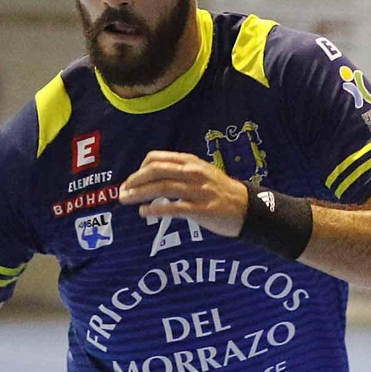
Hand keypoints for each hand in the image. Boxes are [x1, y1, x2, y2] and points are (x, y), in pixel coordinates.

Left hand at [118, 150, 249, 237]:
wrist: (248, 208)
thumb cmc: (221, 191)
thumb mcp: (201, 173)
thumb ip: (179, 172)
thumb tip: (152, 178)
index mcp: (191, 162)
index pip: (157, 158)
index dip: (140, 169)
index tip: (132, 180)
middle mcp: (193, 173)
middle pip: (156, 171)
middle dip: (135, 180)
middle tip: (122, 191)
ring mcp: (198, 191)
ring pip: (162, 188)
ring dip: (140, 194)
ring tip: (126, 199)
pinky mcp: (201, 209)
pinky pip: (174, 208)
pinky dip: (156, 209)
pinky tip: (143, 212)